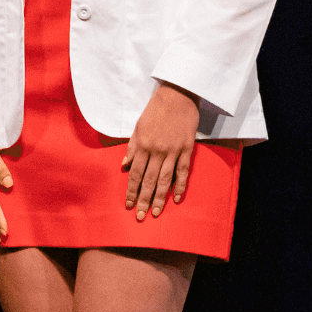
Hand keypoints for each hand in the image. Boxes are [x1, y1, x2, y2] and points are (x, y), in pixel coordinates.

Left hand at [124, 82, 200, 218]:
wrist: (177, 94)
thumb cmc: (155, 110)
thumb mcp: (138, 126)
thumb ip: (132, 147)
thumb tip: (124, 166)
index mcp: (143, 145)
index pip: (135, 174)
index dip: (132, 191)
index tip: (129, 204)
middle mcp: (157, 151)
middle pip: (149, 180)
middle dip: (144, 200)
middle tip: (140, 216)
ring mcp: (173, 151)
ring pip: (165, 180)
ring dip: (160, 198)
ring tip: (156, 212)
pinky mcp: (187, 149)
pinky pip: (183, 171)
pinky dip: (180, 186)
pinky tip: (176, 199)